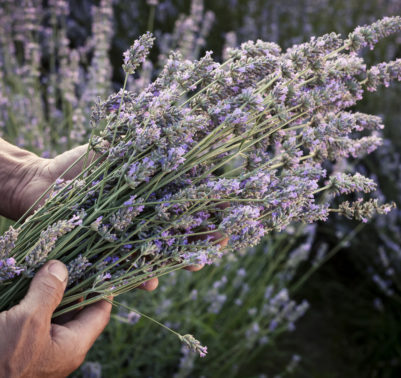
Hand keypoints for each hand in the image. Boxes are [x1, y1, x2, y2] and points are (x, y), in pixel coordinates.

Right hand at [0, 260, 110, 377]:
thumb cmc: (2, 361)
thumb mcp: (28, 321)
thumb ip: (48, 292)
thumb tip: (60, 268)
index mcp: (74, 344)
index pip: (100, 312)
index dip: (103, 289)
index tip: (103, 267)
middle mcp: (62, 346)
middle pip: (78, 309)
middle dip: (76, 284)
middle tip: (74, 258)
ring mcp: (43, 346)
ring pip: (56, 311)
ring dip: (54, 290)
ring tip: (53, 264)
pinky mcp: (23, 344)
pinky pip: (38, 318)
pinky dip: (38, 300)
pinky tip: (33, 282)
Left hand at [5, 142, 228, 289]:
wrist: (42, 183)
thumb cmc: (81, 163)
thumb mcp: (114, 149)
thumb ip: (142, 145)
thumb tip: (183, 131)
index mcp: (151, 192)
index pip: (187, 201)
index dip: (209, 207)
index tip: (228, 211)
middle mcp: (144, 216)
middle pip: (179, 229)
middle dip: (201, 238)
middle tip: (220, 244)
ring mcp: (128, 235)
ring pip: (159, 252)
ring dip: (178, 260)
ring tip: (194, 264)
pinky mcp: (109, 252)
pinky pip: (128, 268)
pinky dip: (139, 276)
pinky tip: (149, 283)